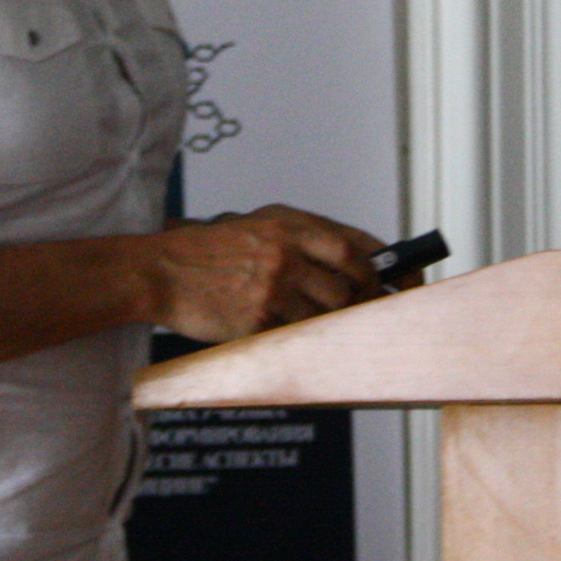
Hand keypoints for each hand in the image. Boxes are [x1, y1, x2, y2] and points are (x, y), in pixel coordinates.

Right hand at [146, 204, 387, 342]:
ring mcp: (273, 286)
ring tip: (321, 320)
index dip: (385, 264)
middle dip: (367, 297)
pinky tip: (289, 332)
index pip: (354, 243)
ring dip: (333, 320)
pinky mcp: (259, 319)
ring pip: (329, 311)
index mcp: (287, 224)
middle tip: (368, 307)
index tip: (401, 276)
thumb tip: (349, 258)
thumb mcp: (253, 225)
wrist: (159, 271)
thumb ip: (299, 237)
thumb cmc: (204, 252)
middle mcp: (285, 251)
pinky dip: (301, 336)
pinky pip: (298, 333)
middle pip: (351, 279)